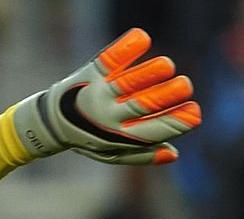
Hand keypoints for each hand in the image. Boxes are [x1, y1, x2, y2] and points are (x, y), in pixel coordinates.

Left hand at [11, 28, 201, 165]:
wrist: (48, 124)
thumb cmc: (88, 138)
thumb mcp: (111, 152)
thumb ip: (141, 154)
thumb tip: (174, 153)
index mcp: (117, 136)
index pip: (151, 131)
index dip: (175, 123)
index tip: (195, 113)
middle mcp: (108, 115)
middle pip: (141, 106)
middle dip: (165, 96)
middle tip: (185, 85)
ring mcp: (99, 93)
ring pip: (126, 84)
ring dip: (148, 74)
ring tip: (166, 66)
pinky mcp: (91, 73)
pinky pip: (108, 60)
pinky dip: (125, 49)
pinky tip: (142, 38)